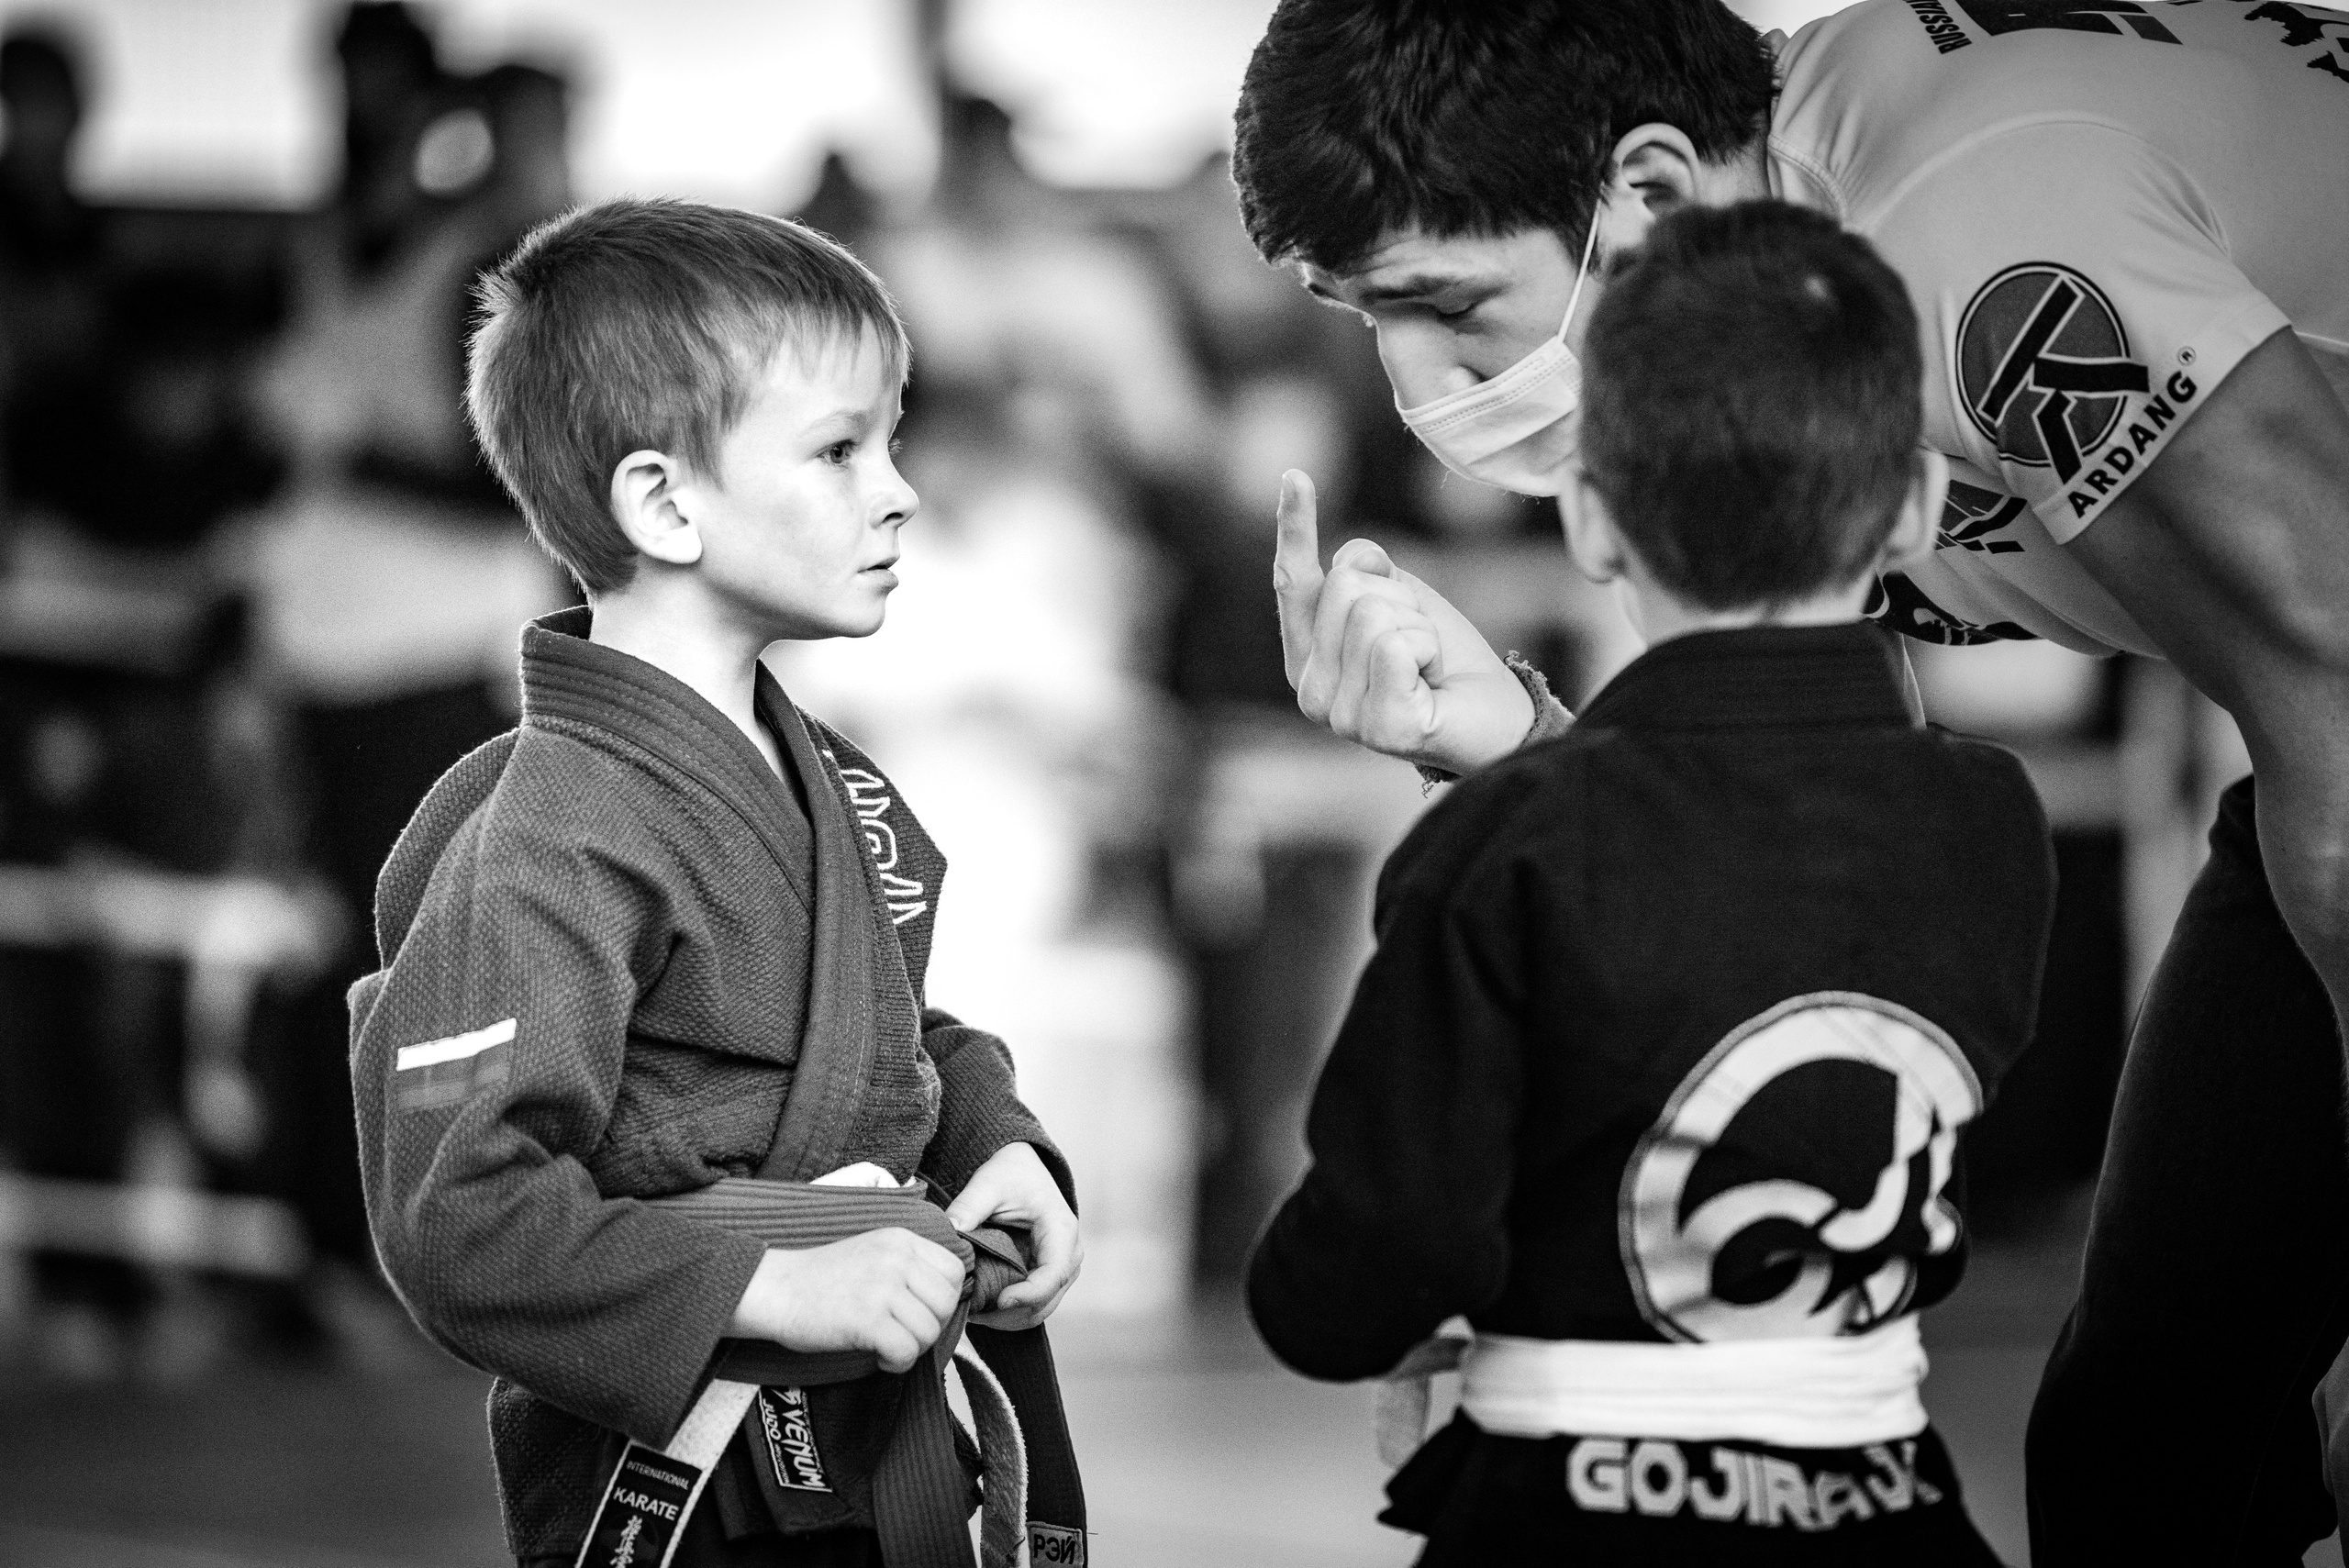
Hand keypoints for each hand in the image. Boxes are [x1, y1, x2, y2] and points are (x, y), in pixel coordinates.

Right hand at [729, 1228, 965, 1373]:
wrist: (776, 1289)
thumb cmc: (822, 1280)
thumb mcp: (873, 1254)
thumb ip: (908, 1267)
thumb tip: (946, 1300)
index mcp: (900, 1240)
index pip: (954, 1270)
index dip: (943, 1298)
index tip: (920, 1312)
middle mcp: (896, 1258)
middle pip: (946, 1303)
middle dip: (930, 1327)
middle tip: (903, 1333)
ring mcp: (882, 1287)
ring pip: (929, 1330)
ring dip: (912, 1348)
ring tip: (887, 1346)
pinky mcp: (867, 1319)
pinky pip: (906, 1351)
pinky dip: (896, 1363)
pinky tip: (878, 1357)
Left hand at [946, 1142, 1081, 1329]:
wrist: (1021, 1170)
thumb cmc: (1010, 1174)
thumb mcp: (987, 1184)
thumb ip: (968, 1206)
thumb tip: (948, 1232)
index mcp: (1062, 1230)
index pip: (1053, 1274)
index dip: (1028, 1294)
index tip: (997, 1301)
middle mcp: (1069, 1256)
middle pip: (1045, 1302)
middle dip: (1008, 1314)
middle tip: (970, 1310)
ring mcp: (1060, 1271)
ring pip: (1038, 1311)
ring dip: (1005, 1318)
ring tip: (970, 1310)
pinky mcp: (1046, 1279)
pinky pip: (1030, 1307)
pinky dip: (1006, 1314)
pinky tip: (978, 1307)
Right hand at [1274, 470, 1534, 773]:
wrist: (1496, 719)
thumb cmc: (1445, 660)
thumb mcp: (1402, 599)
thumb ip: (1365, 574)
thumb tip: (1354, 561)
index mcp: (1308, 660)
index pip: (1294, 583)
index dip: (1295, 528)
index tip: (1295, 475)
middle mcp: (1311, 692)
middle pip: (1345, 588)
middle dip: (1398, 599)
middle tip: (1419, 641)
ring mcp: (1340, 716)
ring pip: (1372, 616)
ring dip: (1418, 628)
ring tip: (1427, 665)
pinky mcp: (1378, 728)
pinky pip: (1395, 646)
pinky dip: (1428, 650)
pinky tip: (1431, 682)